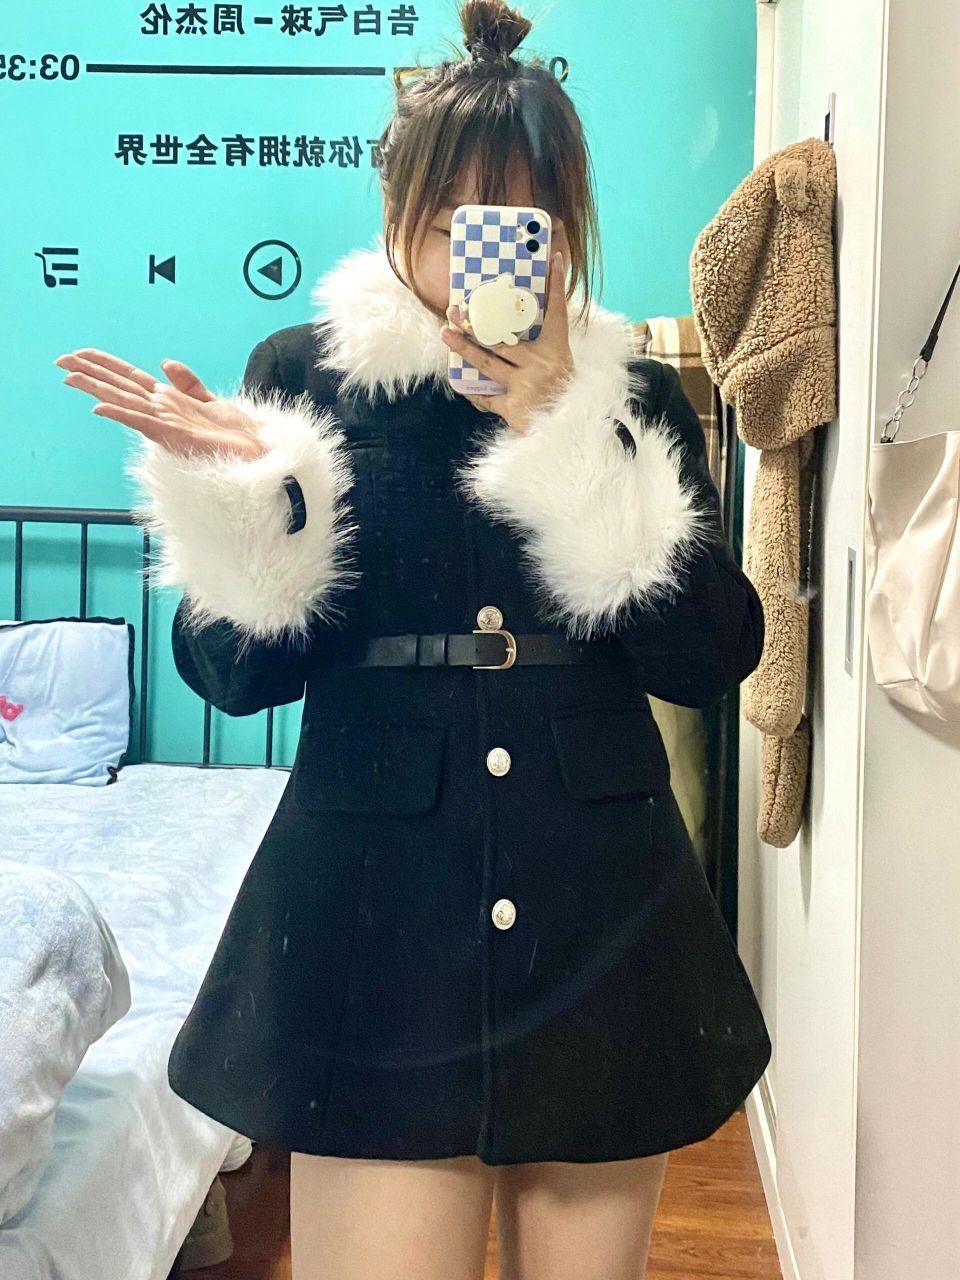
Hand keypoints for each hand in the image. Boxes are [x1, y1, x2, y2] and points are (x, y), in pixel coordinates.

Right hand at [54, 349, 266, 460]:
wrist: (258, 451)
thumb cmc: (237, 433)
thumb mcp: (211, 399)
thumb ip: (188, 382)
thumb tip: (165, 363)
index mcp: (168, 401)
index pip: (130, 378)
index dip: (106, 365)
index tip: (81, 353)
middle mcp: (162, 411)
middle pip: (120, 387)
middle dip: (91, 373)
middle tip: (61, 361)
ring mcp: (166, 424)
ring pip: (124, 402)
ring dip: (97, 390)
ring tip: (71, 378)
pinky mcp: (174, 437)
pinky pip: (143, 423)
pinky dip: (122, 415)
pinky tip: (101, 408)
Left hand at [439, 251, 574, 434]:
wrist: (569, 435)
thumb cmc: (562, 398)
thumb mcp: (561, 368)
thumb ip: (543, 349)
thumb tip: (517, 329)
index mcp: (557, 350)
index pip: (558, 312)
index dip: (557, 285)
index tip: (555, 260)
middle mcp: (542, 364)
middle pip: (504, 337)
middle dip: (477, 323)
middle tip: (454, 310)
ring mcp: (527, 385)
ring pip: (488, 362)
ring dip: (464, 348)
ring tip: (446, 334)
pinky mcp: (514, 407)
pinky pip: (487, 397)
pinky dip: (474, 392)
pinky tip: (460, 383)